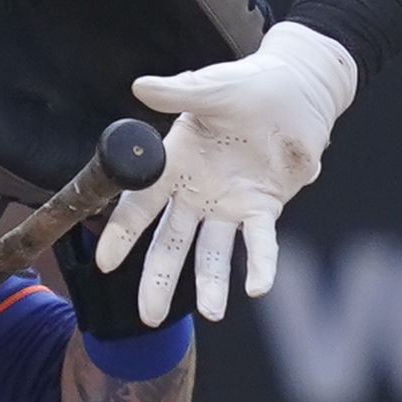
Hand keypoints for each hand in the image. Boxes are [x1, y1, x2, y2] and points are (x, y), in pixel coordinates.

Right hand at [93, 21, 358, 323]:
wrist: (296, 91)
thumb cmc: (247, 86)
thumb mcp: (210, 88)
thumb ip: (178, 93)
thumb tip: (142, 86)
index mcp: (172, 164)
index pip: (139, 206)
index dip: (121, 234)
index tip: (105, 263)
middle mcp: (195, 192)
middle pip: (170, 243)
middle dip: (157, 279)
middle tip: (148, 315)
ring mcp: (228, 204)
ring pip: (212, 252)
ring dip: (210, 284)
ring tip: (211, 312)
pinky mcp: (262, 207)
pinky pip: (259, 242)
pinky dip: (260, 264)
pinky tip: (258, 288)